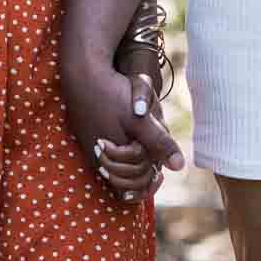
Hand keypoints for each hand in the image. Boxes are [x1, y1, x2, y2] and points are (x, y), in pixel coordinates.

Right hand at [63, 56, 184, 201]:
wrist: (82, 72)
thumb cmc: (111, 94)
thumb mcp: (140, 119)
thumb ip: (159, 143)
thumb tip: (179, 166)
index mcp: (113, 158)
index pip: (133, 188)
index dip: (149, 184)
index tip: (159, 174)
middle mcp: (99, 158)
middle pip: (127, 180)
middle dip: (143, 172)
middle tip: (155, 164)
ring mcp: (92, 147)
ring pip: (118, 168)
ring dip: (134, 161)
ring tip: (145, 145)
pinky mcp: (89, 136)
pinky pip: (109, 155)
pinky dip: (123, 151)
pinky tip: (131, 135)